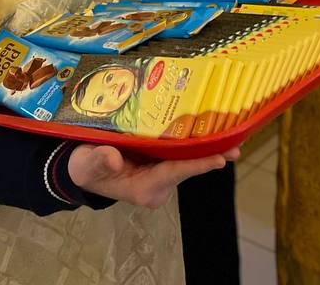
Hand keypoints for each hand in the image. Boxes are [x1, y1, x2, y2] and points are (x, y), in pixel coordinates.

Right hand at [67, 144, 239, 209]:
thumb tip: (112, 158)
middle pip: (187, 168)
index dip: (196, 165)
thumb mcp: (86, 164)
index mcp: (142, 188)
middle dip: (211, 156)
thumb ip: (99, 160)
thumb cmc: (84, 167)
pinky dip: (194, 144)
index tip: (218, 160)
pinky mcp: (160, 166)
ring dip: (207, 149)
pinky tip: (209, 131)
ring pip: (186, 161)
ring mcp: (160, 177)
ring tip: (233, 136)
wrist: (82, 169)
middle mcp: (156, 186)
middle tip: (237, 146)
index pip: (173, 174)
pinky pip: (180, 155)